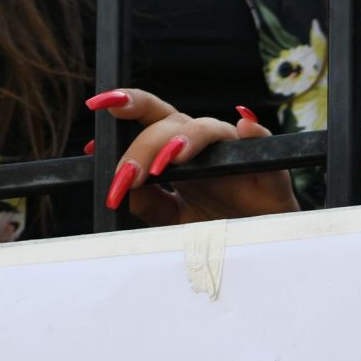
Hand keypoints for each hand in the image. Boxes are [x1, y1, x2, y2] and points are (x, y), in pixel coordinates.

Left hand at [85, 87, 297, 223]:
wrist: (259, 250)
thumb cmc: (218, 228)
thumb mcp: (173, 221)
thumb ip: (149, 203)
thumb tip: (125, 186)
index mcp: (177, 152)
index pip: (147, 121)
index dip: (123, 111)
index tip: (95, 118)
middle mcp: (201, 145)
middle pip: (169, 121)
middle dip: (144, 142)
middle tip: (129, 173)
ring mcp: (232, 151)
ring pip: (206, 127)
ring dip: (184, 139)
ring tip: (167, 164)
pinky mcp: (266, 163)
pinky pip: (260, 138)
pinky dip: (253, 129)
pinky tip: (245, 125)